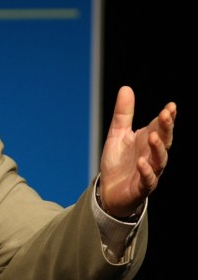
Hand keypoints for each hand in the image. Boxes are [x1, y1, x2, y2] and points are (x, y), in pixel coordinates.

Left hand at [98, 86, 175, 217]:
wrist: (109, 191)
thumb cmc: (118, 161)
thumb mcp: (117, 134)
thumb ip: (123, 114)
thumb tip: (126, 88)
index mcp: (147, 141)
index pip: (160, 127)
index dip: (167, 117)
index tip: (171, 106)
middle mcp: (152, 155)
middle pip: (164, 141)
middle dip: (166, 128)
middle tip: (166, 114)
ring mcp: (149, 171)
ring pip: (159, 160)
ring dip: (158, 148)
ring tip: (153, 136)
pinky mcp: (141, 187)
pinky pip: (147, 180)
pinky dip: (146, 171)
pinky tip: (141, 162)